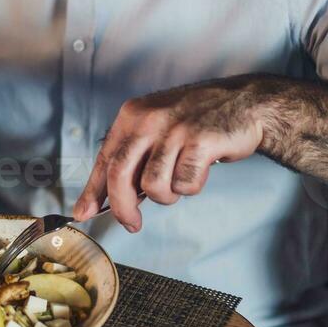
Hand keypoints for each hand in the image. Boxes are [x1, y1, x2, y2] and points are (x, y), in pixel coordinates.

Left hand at [74, 78, 263, 231]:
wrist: (244, 103)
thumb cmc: (197, 122)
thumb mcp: (156, 128)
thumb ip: (133, 157)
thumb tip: (105, 198)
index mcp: (132, 115)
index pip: (104, 159)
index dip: (92, 191)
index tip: (83, 213)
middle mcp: (148, 119)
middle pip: (119, 174)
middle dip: (122, 207)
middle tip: (132, 223)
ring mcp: (174, 129)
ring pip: (153, 185)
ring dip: (167, 195)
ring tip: (179, 180)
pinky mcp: (200, 141)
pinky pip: (185, 184)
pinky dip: (191, 186)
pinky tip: (199, 170)